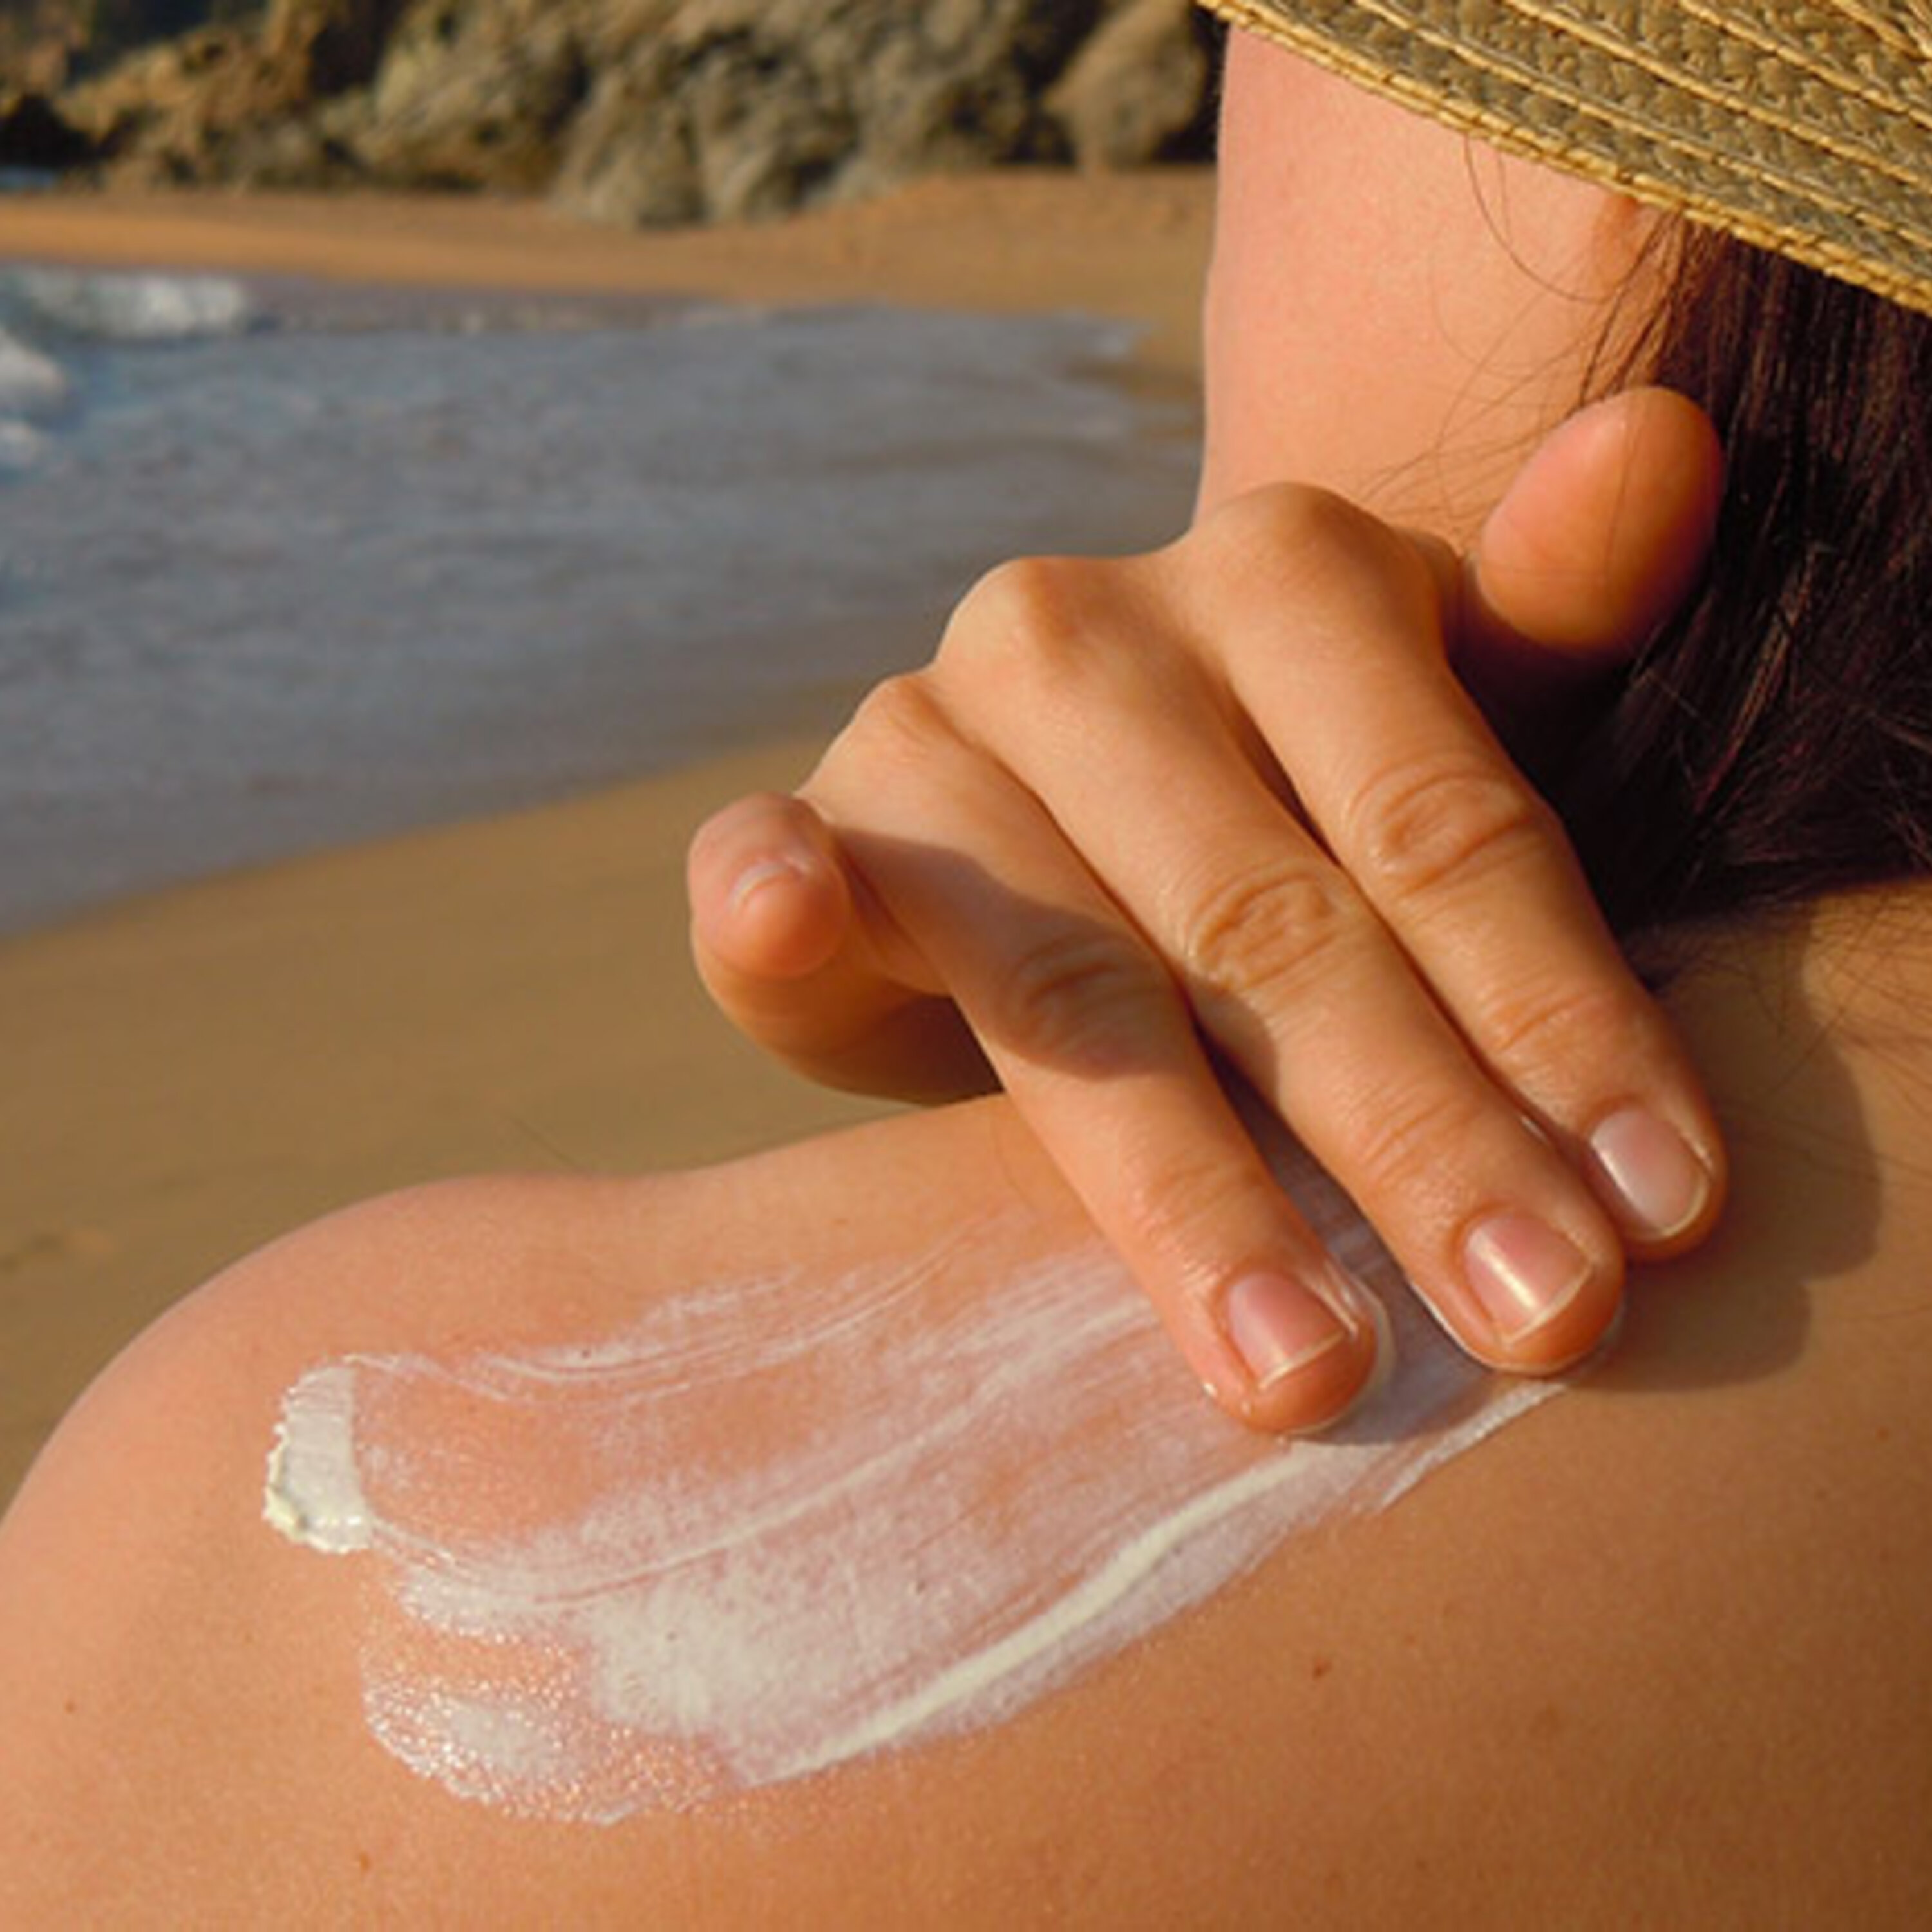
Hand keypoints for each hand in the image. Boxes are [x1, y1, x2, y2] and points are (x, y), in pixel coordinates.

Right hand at [688, 389, 1727, 1431]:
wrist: (1065, 830)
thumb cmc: (1291, 814)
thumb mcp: (1436, 725)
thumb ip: (1548, 628)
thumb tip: (1662, 445)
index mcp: (1283, 577)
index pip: (1447, 826)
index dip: (1565, 1023)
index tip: (1672, 1218)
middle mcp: (1091, 633)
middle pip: (1277, 923)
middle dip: (1418, 1141)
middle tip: (1541, 1328)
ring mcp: (931, 724)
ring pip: (1074, 979)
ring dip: (1186, 1180)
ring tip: (1300, 1367)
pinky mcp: (809, 829)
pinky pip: (769, 861)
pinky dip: (768, 892)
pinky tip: (776, 916)